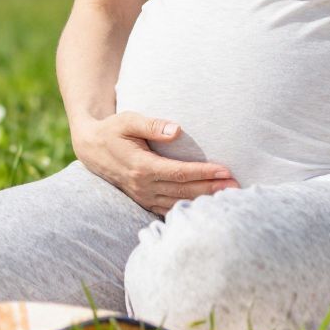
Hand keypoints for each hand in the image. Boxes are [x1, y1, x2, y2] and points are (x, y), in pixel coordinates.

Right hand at [72, 111, 236, 215]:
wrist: (92, 148)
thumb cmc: (113, 130)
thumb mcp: (128, 120)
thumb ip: (152, 125)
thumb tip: (177, 130)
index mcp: (141, 167)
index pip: (179, 173)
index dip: (203, 173)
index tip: (225, 170)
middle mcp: (143, 186)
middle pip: (183, 191)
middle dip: (211, 189)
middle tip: (237, 187)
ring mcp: (143, 196)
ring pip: (178, 203)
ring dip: (204, 201)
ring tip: (228, 197)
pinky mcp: (144, 200)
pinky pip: (169, 209)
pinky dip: (188, 209)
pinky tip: (206, 207)